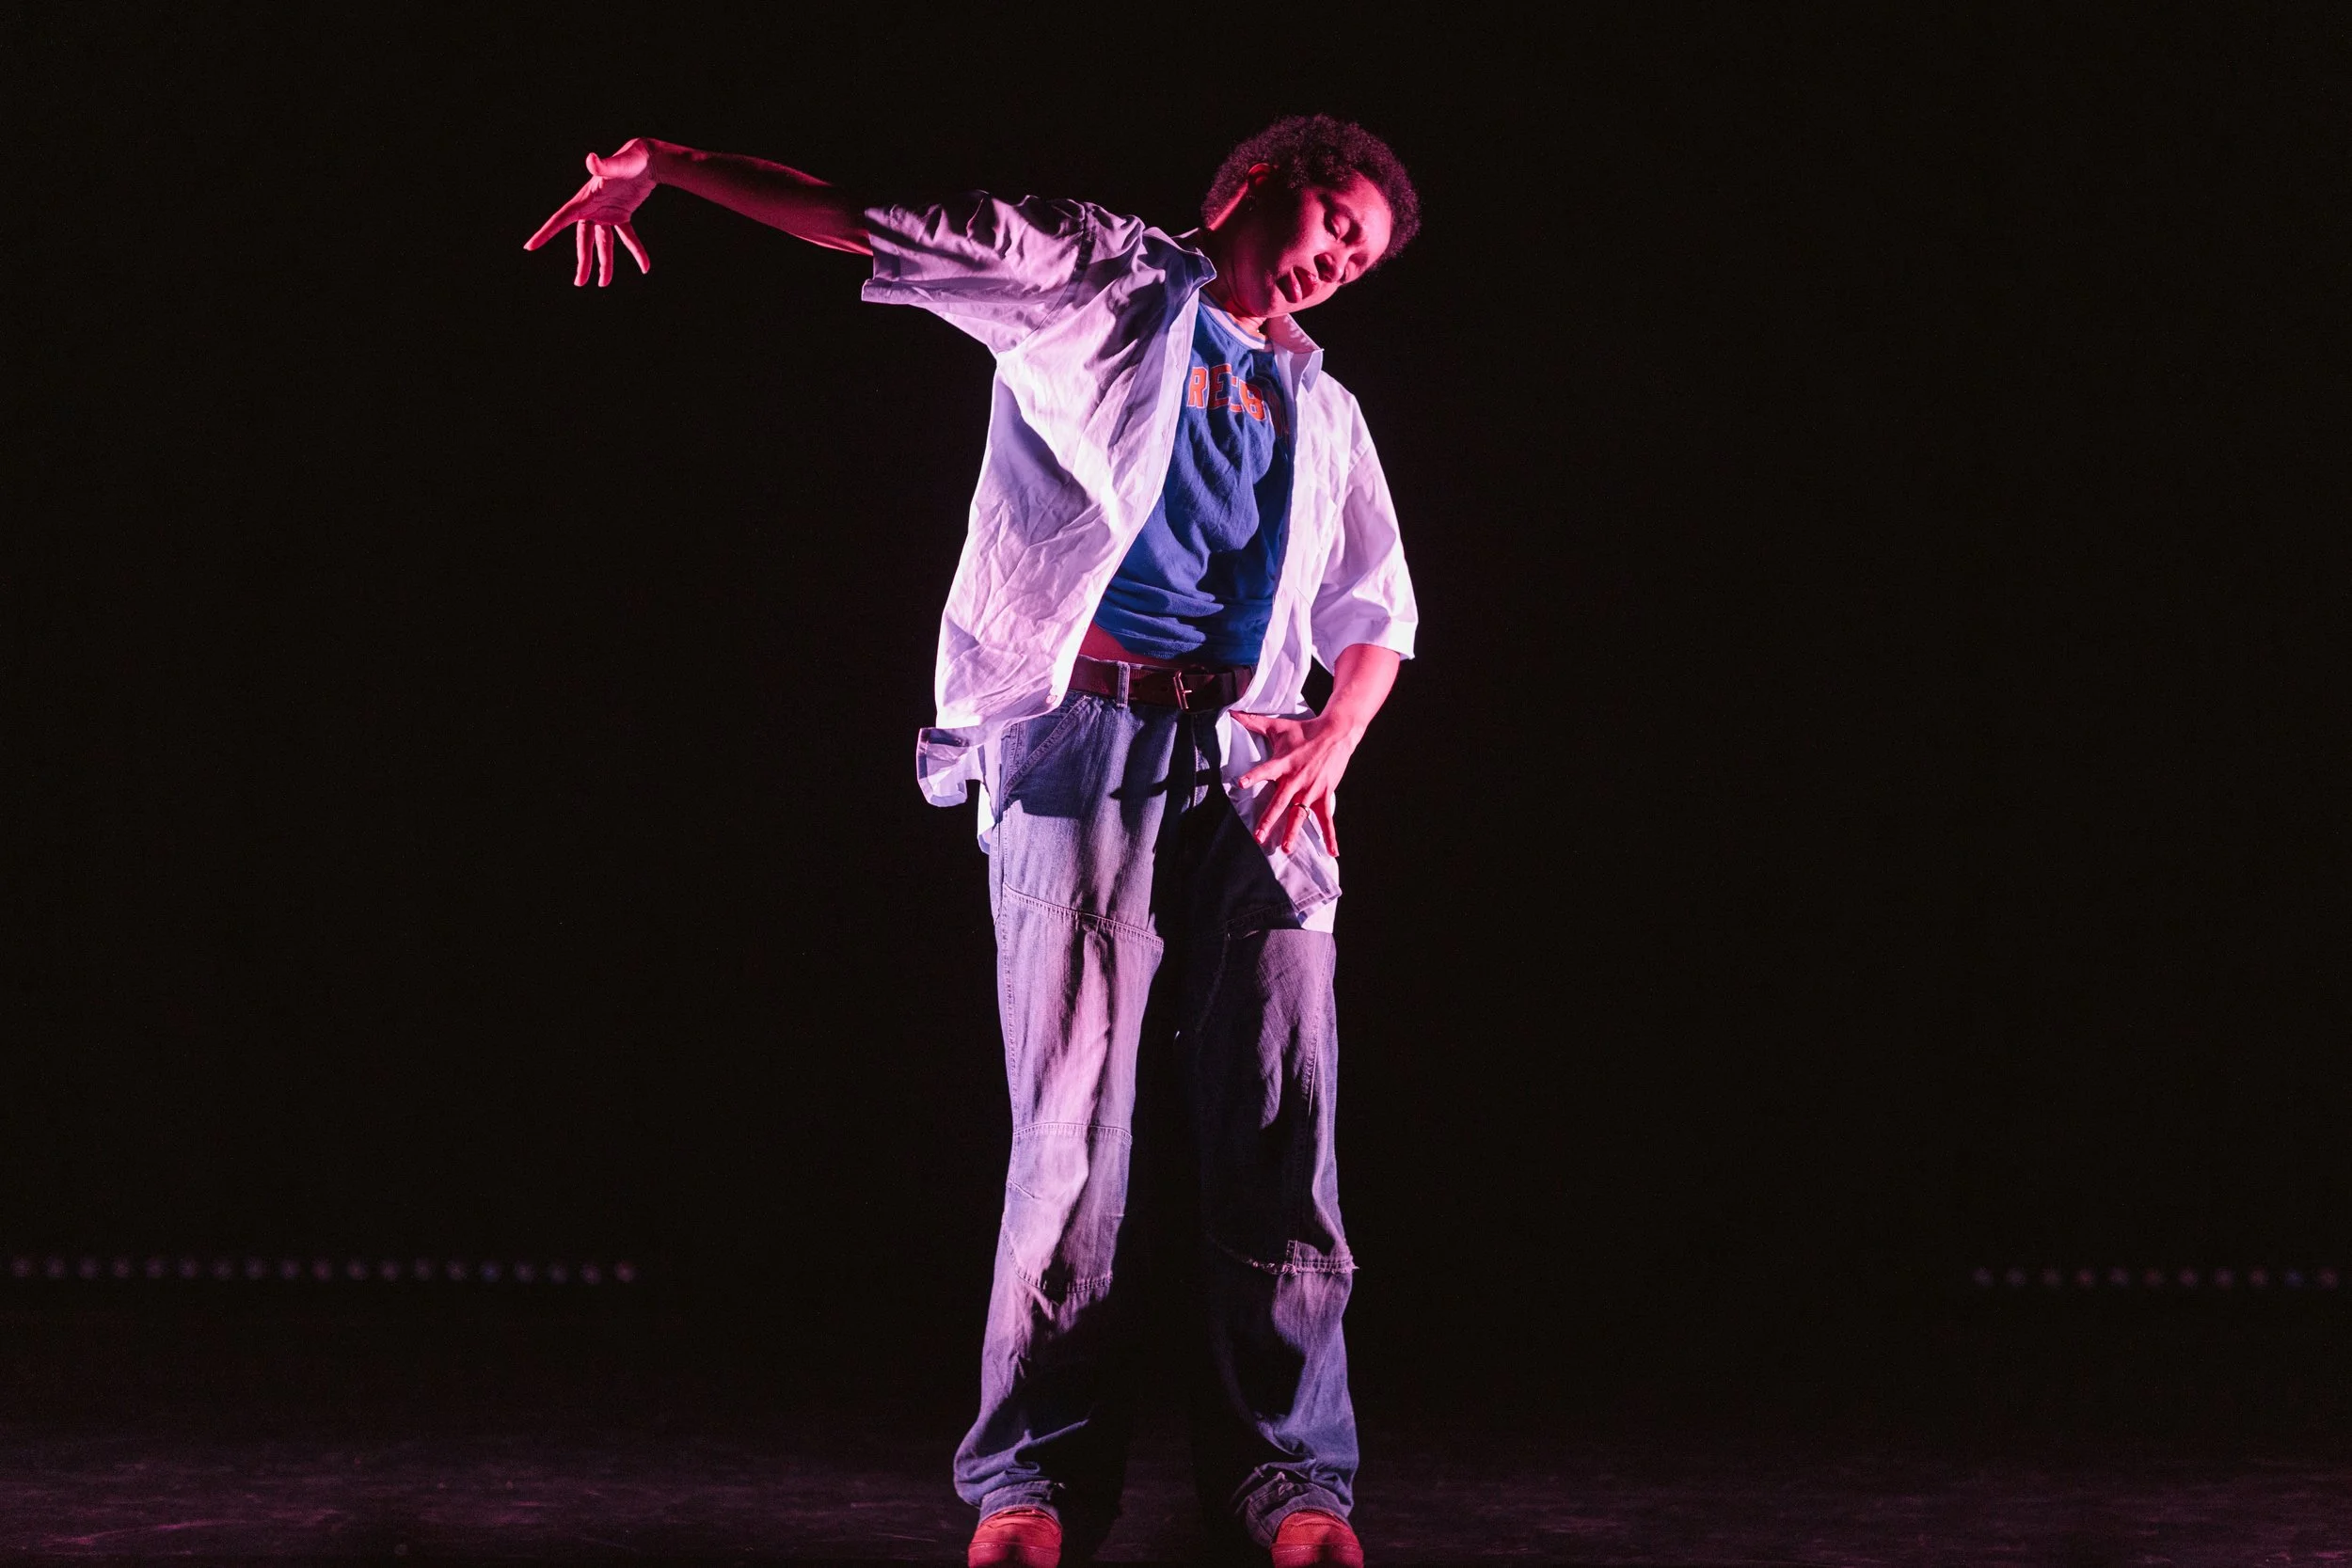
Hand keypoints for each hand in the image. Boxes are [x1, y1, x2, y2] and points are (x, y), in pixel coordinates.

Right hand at [524, 140, 657, 285]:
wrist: (647, 159)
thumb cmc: (630, 159)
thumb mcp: (618, 164)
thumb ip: (604, 165)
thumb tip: (591, 159)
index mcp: (585, 199)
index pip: (561, 218)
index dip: (546, 233)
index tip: (530, 247)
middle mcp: (592, 208)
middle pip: (584, 239)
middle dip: (583, 261)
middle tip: (580, 283)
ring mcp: (605, 213)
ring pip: (603, 243)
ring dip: (604, 262)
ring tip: (603, 283)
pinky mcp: (620, 215)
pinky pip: (627, 237)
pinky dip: (636, 251)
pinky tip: (645, 267)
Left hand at [1232, 709, 1364, 855]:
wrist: (1336, 732)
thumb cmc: (1305, 730)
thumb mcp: (1278, 726)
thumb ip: (1254, 722)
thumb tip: (1233, 713)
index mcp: (1283, 763)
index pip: (1265, 770)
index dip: (1253, 775)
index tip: (1240, 783)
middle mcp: (1296, 779)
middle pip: (1280, 803)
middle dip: (1269, 820)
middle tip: (1259, 837)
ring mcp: (1312, 789)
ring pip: (1300, 814)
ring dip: (1293, 832)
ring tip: (1286, 848)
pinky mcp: (1325, 794)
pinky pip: (1326, 819)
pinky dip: (1330, 836)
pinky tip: (1332, 852)